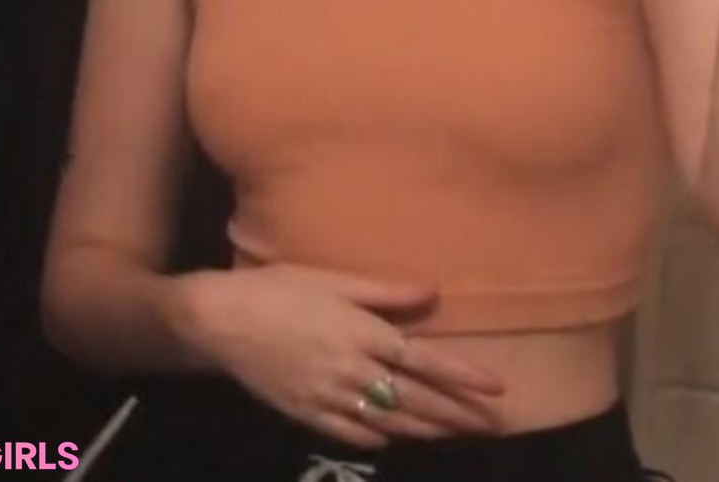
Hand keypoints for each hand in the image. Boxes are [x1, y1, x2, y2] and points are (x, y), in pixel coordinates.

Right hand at [176, 263, 504, 449]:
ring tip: (457, 435)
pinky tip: (398, 440)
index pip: (426, 361)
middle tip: (492, 424)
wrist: (221, 323)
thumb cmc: (279, 289)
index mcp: (363, 334)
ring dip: (428, 430)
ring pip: (391, 423)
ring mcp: (331, 399)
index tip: (496, 388)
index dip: (463, 376)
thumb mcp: (333, 279)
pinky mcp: (309, 416)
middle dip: (457, 413)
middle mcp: (354, 372)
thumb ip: (385, 291)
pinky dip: (382, 439)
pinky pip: (354, 434)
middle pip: (416, 399)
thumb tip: (434, 294)